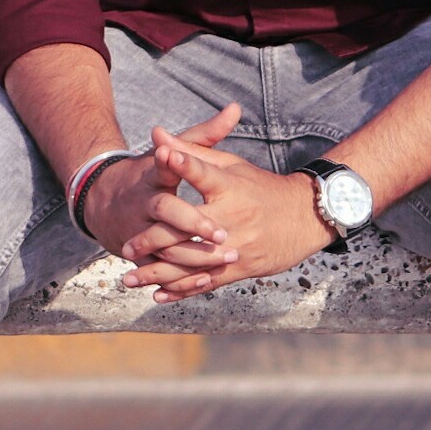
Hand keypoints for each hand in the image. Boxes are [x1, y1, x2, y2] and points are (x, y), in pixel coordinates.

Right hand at [81, 103, 245, 280]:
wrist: (101, 203)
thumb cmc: (147, 174)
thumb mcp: (169, 152)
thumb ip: (203, 135)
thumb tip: (235, 109)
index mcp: (152, 174)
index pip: (165, 165)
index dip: (179, 164)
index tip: (193, 167)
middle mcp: (142, 201)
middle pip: (165, 210)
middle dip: (193, 222)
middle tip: (223, 232)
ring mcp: (137, 229)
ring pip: (164, 244)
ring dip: (194, 254)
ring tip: (226, 258)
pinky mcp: (137, 253)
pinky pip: (158, 268)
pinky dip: (179, 277)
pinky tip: (205, 280)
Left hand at [122, 132, 335, 298]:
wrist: (304, 217)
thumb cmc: (260, 187)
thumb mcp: (230, 165)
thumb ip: (192, 152)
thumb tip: (156, 134)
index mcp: (230, 186)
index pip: (203, 172)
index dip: (182, 162)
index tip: (160, 153)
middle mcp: (233, 217)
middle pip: (187, 229)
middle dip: (153, 240)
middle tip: (126, 247)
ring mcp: (236, 246)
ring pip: (192, 263)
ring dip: (158, 274)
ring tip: (130, 279)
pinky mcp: (240, 268)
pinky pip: (207, 282)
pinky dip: (182, 291)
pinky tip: (158, 295)